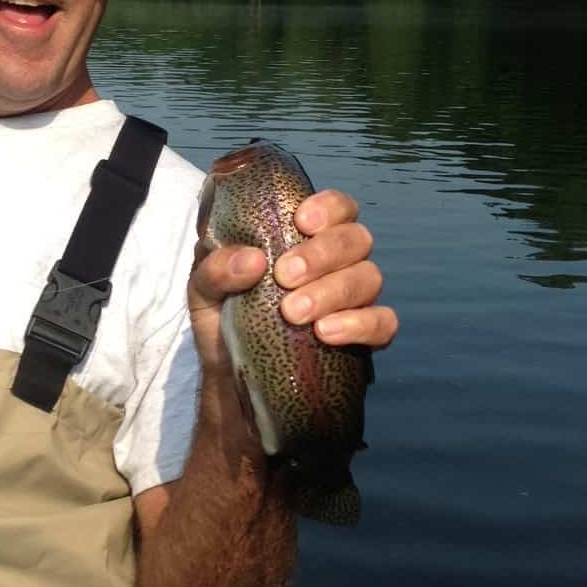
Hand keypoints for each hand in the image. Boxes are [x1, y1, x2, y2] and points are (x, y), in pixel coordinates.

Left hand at [189, 188, 397, 377]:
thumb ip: (216, 269)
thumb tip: (252, 260)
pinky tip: (326, 333)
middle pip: (356, 239)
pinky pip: (383, 323)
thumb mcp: (202, 291)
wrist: (230, 379)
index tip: (301, 220)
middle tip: (285, 277)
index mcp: (306, 238)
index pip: (338, 207)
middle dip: (322, 254)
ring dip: (333, 291)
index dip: (329, 207)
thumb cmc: (222, 319)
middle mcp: (338, 262)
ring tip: (294, 313)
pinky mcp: (364, 336)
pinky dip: (360, 324)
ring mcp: (354, 298)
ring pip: (369, 278)